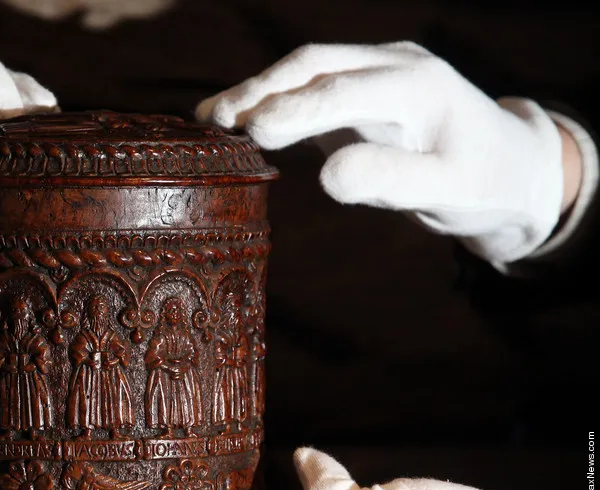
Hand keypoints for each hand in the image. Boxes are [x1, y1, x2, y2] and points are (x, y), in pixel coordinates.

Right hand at [196, 41, 572, 267]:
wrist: (511, 168)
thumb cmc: (483, 184)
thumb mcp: (448, 191)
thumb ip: (393, 180)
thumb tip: (328, 175)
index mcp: (419, 86)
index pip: (345, 91)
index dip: (295, 110)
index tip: (251, 131)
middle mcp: (394, 66)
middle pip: (315, 65)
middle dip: (263, 90)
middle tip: (218, 121)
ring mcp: (374, 73)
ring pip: (306, 71)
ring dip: (258, 92)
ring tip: (211, 119)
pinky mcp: (359, 92)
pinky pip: (308, 89)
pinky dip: (271, 102)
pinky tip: (234, 121)